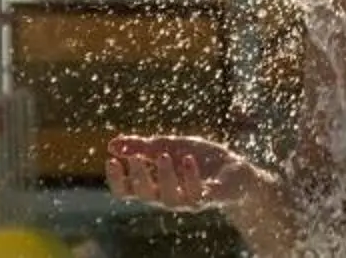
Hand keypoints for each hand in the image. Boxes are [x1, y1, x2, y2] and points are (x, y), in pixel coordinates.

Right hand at [105, 135, 274, 213]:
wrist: (234, 168)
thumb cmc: (200, 159)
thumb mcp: (170, 146)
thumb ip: (143, 146)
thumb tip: (111, 144)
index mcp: (155, 185)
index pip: (128, 191)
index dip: (117, 180)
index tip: (110, 160)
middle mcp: (168, 196)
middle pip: (145, 195)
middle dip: (139, 177)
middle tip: (135, 157)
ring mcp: (189, 200)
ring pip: (170, 199)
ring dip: (165, 177)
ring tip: (164, 155)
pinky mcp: (210, 198)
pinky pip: (198, 194)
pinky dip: (192, 177)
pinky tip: (188, 160)